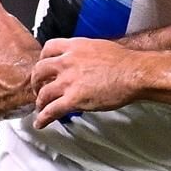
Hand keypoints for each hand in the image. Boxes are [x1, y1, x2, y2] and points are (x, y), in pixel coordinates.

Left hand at [30, 38, 144, 127]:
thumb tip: (85, 60)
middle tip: (38, 87)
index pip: (49, 48)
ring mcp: (68, 81)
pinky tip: (40, 123)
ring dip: (40, 102)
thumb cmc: (124, 62)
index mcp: (75, 47)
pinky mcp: (74, 99)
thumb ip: (86, 53)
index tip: (44, 65)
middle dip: (36, 81)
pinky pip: (51, 110)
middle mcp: (67, 62)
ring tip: (41, 108)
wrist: (134, 73)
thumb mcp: (99, 47)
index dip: (43, 58)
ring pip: (43, 92)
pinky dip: (43, 118)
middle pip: (39, 70)